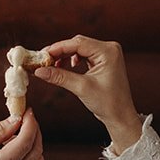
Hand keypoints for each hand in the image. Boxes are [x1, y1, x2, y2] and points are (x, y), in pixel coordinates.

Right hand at [0, 111, 43, 159]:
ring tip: (16, 131)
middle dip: (34, 132)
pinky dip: (27, 155)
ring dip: (32, 143)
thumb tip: (18, 119)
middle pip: (35, 152)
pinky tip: (13, 146)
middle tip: (25, 117)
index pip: (25, 143)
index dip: (30, 124)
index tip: (27, 110)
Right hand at [34, 35, 144, 152]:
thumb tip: (39, 71)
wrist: (120, 116)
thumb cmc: (108, 103)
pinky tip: (64, 66)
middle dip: (59, 51)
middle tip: (43, 60)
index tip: (42, 54)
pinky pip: (84, 55)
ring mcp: (107, 54)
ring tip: (52, 65)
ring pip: (79, 48)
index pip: (78, 43)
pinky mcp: (103, 60)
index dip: (58, 48)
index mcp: (108, 52)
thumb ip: (60, 76)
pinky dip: (71, 59)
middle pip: (78, 43)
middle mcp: (109, 49)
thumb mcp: (81, 88)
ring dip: (64, 55)